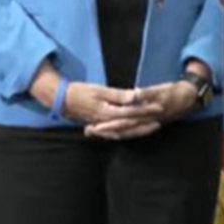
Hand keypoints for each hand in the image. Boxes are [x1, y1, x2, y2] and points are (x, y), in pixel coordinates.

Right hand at [31, 66, 161, 136]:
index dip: (146, 110)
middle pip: (130, 125)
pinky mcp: (100, 126)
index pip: (132, 113)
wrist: (62, 100)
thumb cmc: (80, 91)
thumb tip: (135, 97)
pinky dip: (127, 133)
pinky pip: (116, 133)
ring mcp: (102, 126)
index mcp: (107, 113)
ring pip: (124, 132)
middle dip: (146, 124)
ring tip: (152, 127)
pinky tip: (134, 133)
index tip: (159, 107)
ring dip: (139, 131)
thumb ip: (118, 95)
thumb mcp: (99, 90)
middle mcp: (106, 122)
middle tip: (161, 121)